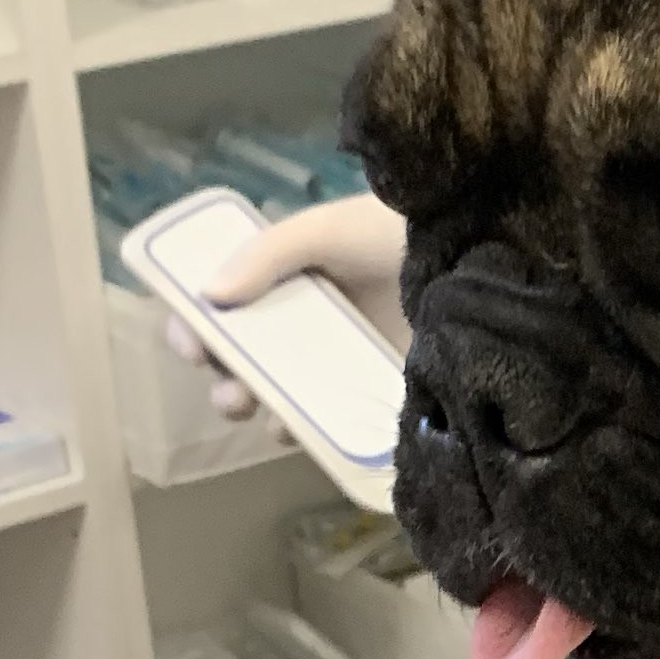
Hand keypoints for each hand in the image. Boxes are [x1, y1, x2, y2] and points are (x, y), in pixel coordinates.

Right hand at [161, 189, 411, 406]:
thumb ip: (268, 255)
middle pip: (240, 359)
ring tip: (259, 410)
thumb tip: (210, 294)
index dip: (194, 327)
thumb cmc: (389, 232)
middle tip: (231, 390)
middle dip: (223, 379)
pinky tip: (299, 427)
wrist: (466, 259)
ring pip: (275, 394)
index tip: (193, 345)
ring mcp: (331, 359)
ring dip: (255, 408)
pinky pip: (321, 418)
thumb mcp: (327, 230)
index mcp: (278, 279)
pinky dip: (302, 428)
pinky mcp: (363, 390)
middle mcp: (297, 321)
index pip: (219, 307)